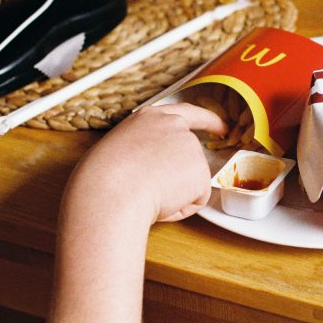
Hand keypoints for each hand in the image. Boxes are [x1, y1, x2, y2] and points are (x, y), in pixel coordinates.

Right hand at [63, 103, 228, 223]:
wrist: (109, 192)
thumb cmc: (101, 177)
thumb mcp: (118, 149)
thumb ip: (141, 149)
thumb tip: (148, 168)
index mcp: (149, 118)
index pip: (187, 113)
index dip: (207, 120)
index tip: (221, 126)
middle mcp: (174, 125)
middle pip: (189, 156)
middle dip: (182, 175)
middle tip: (155, 190)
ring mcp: (190, 146)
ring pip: (190, 181)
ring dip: (174, 194)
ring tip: (145, 192)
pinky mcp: (200, 171)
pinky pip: (195, 200)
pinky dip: (180, 208)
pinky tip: (160, 202)